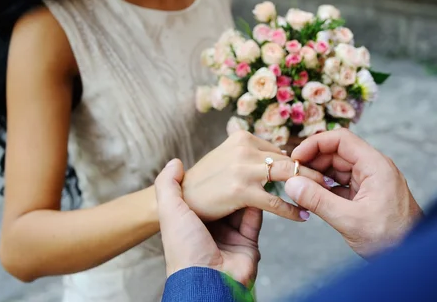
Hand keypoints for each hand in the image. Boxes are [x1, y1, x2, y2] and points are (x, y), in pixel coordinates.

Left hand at [156, 159, 261, 287]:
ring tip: (262, 170)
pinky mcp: (249, 242)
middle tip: (250, 162)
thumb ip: (168, 184)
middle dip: (241, 180)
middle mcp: (213, 224)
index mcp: (194, 216)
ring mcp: (231, 233)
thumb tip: (175, 162)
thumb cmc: (184, 246)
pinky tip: (269, 188)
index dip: (219, 173)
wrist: (205, 280)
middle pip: (230, 195)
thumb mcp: (169, 210)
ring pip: (248, 203)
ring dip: (257, 188)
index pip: (209, 189)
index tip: (228, 157)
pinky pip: (259, 219)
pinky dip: (267, 204)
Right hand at [183, 131, 330, 221]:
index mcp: (244, 137)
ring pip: (287, 175)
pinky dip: (292, 210)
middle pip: (288, 159)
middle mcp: (245, 148)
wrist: (181, 197)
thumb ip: (251, 155)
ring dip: (308, 185)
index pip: (281, 150)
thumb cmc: (207, 181)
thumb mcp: (228, 157)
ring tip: (324, 195)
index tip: (315, 172)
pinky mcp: (241, 190)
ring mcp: (243, 167)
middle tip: (330, 181)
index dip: (299, 163)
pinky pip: (276, 200)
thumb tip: (278, 159)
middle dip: (311, 171)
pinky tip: (302, 216)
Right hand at [285, 129, 422, 258]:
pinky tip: (313, 197)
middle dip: (313, 161)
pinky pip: (342, 184)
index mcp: (375, 165)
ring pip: (338, 168)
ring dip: (318, 175)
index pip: (341, 140)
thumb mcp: (349, 220)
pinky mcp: (367, 195)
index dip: (315, 144)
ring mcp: (371, 182)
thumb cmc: (391, 239)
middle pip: (337, 152)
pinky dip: (326, 188)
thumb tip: (291, 184)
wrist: (414, 256)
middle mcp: (374, 168)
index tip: (296, 157)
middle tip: (293, 175)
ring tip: (300, 188)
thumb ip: (318, 200)